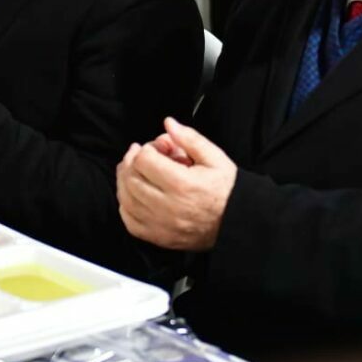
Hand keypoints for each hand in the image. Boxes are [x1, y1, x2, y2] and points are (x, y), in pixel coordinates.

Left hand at [116, 117, 236, 250]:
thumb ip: (190, 138)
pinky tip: (134, 195)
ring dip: (125, 181)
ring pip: (126, 199)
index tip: (157, 148)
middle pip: (131, 178)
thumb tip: (168, 124)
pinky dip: (126, 206)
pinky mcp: (159, 237)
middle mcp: (168, 206)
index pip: (144, 160)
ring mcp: (161, 224)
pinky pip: (129, 221)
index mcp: (182, 184)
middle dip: (132, 161)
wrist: (236, 222)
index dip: (147, 148)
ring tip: (135, 171)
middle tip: (141, 155)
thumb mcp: (215, 158)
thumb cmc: (226, 190)